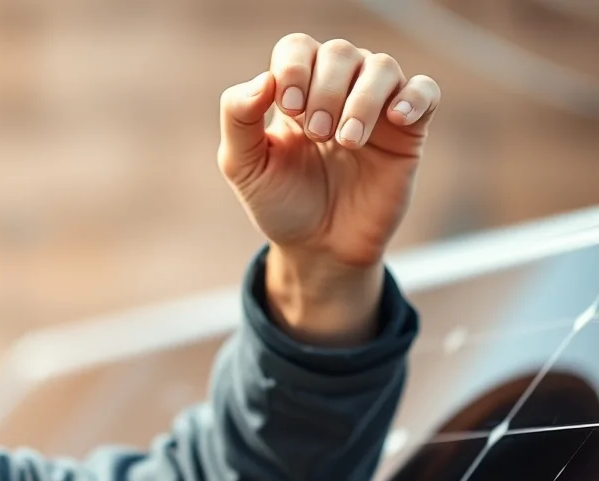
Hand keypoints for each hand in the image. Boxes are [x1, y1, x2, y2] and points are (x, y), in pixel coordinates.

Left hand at [218, 35, 440, 343]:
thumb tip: (263, 79)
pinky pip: (425, 91)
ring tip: (346, 141)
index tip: (290, 109)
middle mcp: (337, 91)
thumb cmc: (281, 203)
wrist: (318, 248)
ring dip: (363, 99)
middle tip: (317, 134)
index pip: (297, 48)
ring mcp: (375, 108)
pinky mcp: (407, 132)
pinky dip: (414, 96)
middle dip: (326, 89)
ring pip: (382, 67)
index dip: (295, 68)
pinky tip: (396, 118)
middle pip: (340, 52)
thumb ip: (238, 118)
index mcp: (296, 92)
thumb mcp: (244, 166)